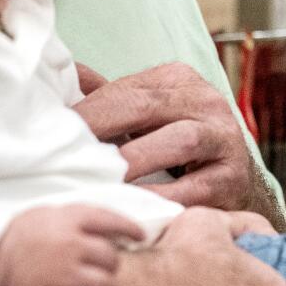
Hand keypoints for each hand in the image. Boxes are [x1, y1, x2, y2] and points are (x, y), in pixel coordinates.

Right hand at [0, 204, 143, 285]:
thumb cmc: (22, 236)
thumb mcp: (51, 213)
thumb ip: (83, 217)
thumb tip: (120, 228)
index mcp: (69, 219)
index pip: (112, 220)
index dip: (131, 229)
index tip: (139, 236)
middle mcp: (70, 246)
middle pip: (112, 257)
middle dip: (107, 261)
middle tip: (94, 264)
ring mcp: (65, 276)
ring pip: (107, 283)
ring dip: (102, 284)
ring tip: (87, 282)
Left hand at [75, 62, 277, 221]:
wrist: (229, 179)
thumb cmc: (173, 146)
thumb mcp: (144, 115)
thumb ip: (106, 100)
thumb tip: (58, 81)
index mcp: (178, 80)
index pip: (127, 90)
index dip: (88, 111)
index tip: (52, 131)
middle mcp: (206, 100)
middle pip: (149, 106)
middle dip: (103, 128)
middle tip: (67, 153)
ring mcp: (225, 137)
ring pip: (181, 140)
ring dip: (136, 160)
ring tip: (101, 178)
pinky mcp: (233, 177)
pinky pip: (195, 187)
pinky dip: (162, 196)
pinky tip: (134, 205)